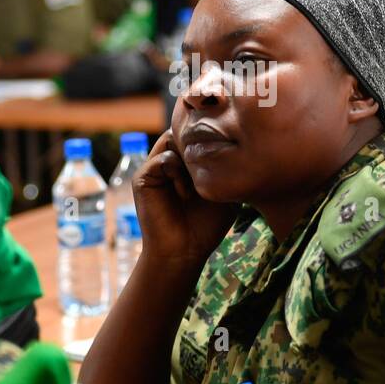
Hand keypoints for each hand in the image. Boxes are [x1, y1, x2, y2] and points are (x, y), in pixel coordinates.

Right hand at [134, 130, 237, 269]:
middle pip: (183, 131)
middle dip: (201, 144)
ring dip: (190, 158)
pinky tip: (186, 194)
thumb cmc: (206, 225)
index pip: (196, 133)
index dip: (212, 137)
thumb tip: (241, 143)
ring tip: (200, 182)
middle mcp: (168, 160)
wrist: (183, 252)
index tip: (228, 154)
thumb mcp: (223, 191)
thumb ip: (227, 167)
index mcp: (185, 162)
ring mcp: (154, 168)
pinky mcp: (143, 178)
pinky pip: (163, 159)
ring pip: (172, 140)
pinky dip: (177, 173)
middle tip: (215, 166)